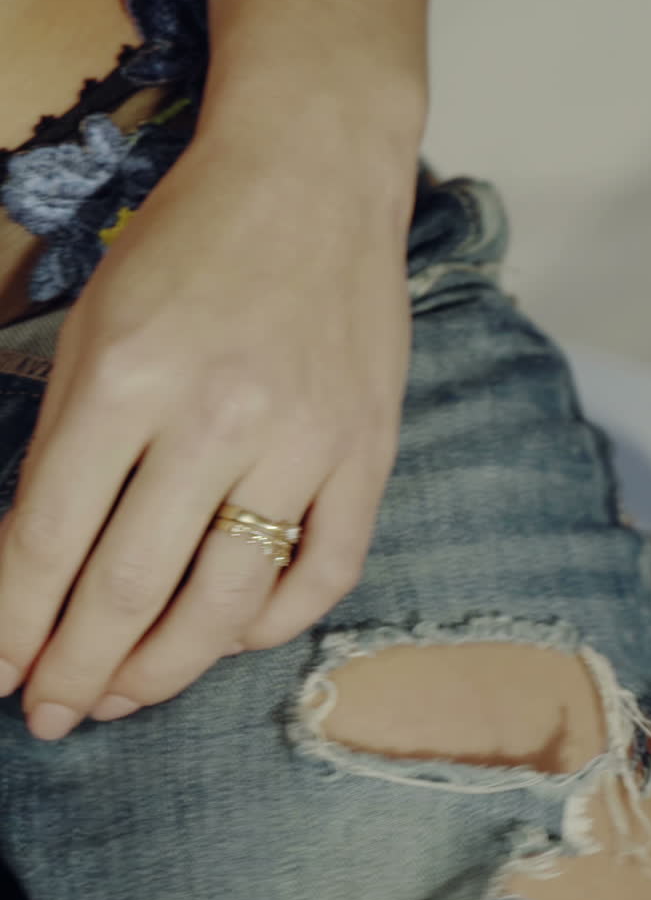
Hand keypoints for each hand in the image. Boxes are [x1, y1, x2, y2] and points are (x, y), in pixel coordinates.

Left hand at [0, 130, 415, 738]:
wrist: (315, 182)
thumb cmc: (192, 242)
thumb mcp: (98, 320)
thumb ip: (68, 439)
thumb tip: (40, 558)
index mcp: (129, 375)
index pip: (50, 538)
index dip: (12, 624)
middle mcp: (218, 419)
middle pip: (131, 587)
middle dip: (76, 669)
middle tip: (52, 716)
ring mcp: (305, 443)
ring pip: (228, 601)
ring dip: (165, 668)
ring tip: (124, 699)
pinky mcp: (367, 454)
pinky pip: (324, 572)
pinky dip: (275, 623)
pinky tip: (234, 638)